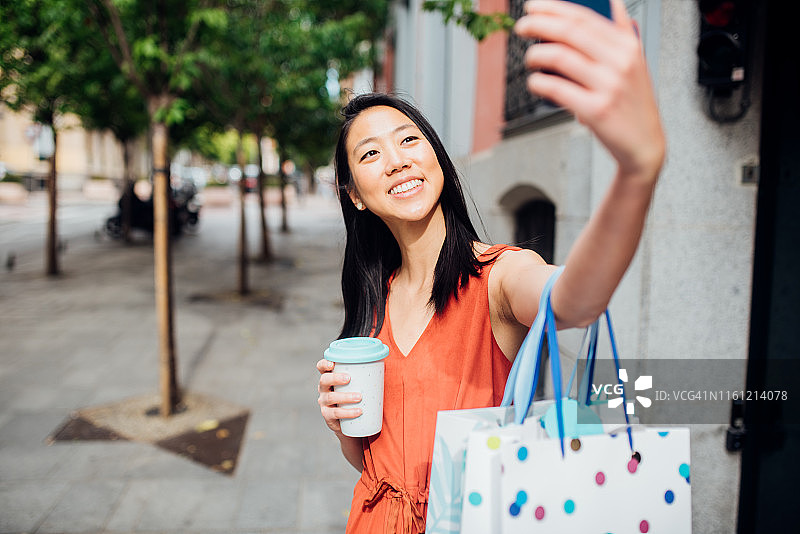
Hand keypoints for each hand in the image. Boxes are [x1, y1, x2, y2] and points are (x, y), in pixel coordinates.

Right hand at [316, 358, 362, 434]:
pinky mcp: (328, 416)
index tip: (332, 363)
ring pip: (331, 397)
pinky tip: (358, 411)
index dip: (324, 364)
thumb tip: (384, 366)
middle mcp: (324, 389)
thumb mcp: (357, 386)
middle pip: (324, 380)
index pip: (321, 368)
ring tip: (359, 397)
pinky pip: (336, 414)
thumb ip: (366, 375)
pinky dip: (347, 412)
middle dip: (335, 378)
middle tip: (348, 378)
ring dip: (345, 396)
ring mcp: (324, 403)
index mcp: (330, 378)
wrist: (351, 423)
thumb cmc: (354, 398)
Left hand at [515, 0, 664, 178]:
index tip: (532, 7)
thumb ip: (623, 32)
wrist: (644, 144)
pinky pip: (557, 89)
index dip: (554, 8)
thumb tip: (612, 2)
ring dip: (535, 55)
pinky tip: (534, 82)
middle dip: (539, 25)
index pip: (585, 17)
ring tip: (529, 58)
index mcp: (628, 46)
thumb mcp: (636, 62)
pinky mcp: (596, 111)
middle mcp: (620, 62)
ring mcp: (609, 86)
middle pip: (570, 32)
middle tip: (521, 26)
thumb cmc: (634, 104)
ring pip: (560, 57)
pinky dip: (538, 83)